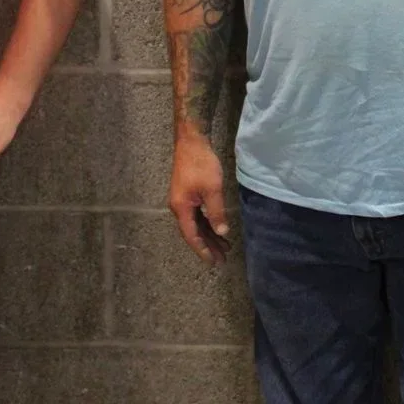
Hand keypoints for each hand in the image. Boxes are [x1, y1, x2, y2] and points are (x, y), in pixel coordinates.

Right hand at [169, 135, 231, 265]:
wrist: (191, 141)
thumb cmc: (201, 164)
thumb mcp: (213, 189)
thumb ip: (216, 212)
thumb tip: (222, 232)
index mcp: (181, 208)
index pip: (191, 236)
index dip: (202, 250)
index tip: (213, 262)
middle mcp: (179, 207)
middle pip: (193, 232)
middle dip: (208, 246)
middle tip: (222, 260)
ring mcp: (183, 201)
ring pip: (196, 224)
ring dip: (209, 236)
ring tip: (224, 248)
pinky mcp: (188, 195)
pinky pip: (197, 215)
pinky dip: (208, 224)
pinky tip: (217, 229)